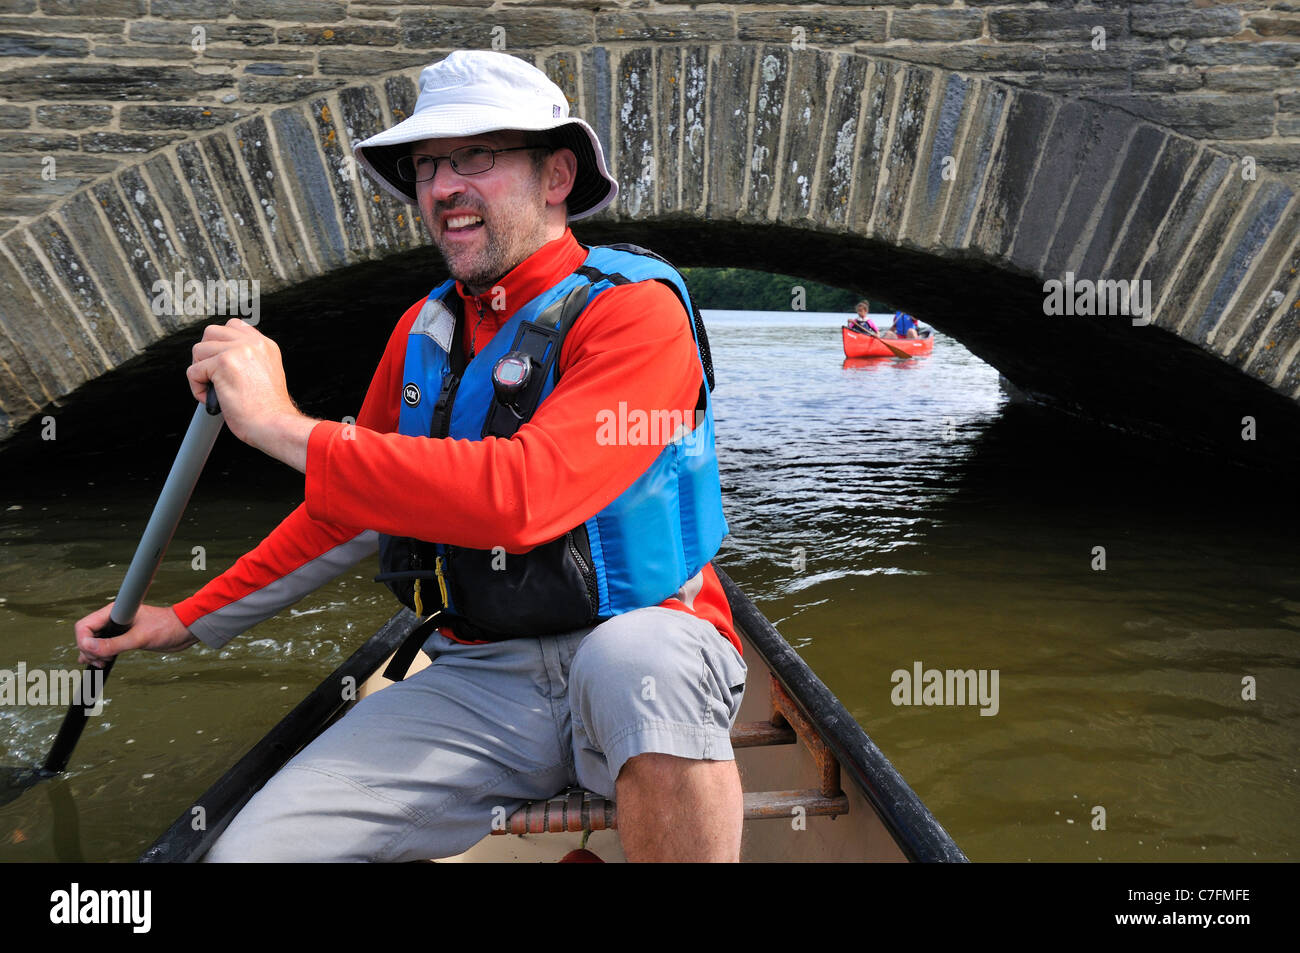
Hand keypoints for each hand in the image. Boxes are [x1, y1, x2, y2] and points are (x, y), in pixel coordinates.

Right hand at [75, 603, 196, 666]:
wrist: (185, 630)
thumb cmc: (167, 628)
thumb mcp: (139, 638)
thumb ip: (114, 644)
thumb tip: (88, 649)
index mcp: (113, 612)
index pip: (85, 626)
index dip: (84, 641)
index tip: (94, 654)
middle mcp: (112, 618)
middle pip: (86, 635)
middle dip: (88, 650)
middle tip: (102, 661)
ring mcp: (117, 628)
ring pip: (93, 642)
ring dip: (93, 654)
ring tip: (104, 663)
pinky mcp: (123, 637)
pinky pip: (104, 646)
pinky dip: (99, 655)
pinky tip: (99, 663)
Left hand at [187, 319, 315, 470]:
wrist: (274, 424)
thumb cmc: (270, 410)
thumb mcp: (267, 374)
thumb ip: (250, 360)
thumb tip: (224, 358)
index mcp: (265, 345)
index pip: (234, 326)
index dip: (221, 343)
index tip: (221, 362)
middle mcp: (253, 343)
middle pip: (211, 332)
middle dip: (206, 354)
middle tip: (213, 375)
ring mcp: (238, 351)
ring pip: (199, 350)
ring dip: (200, 371)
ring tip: (213, 388)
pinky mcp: (223, 363)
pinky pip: (193, 371)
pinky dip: (197, 388)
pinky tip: (212, 399)